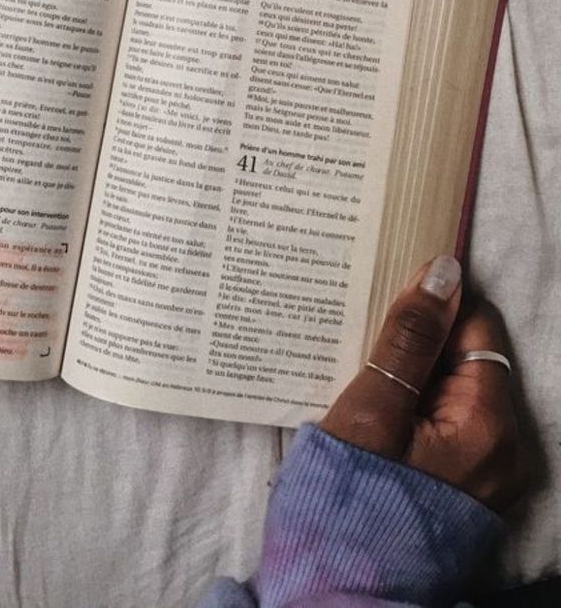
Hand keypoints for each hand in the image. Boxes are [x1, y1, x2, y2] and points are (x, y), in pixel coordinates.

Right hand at [319, 256, 526, 511]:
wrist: (338, 601)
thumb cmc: (347, 506)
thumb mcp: (371, 411)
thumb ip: (408, 339)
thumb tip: (444, 269)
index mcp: (489, 424)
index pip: (476, 326)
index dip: (433, 303)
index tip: (387, 290)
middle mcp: (506, 449)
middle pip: (468, 358)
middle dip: (419, 340)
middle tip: (364, 334)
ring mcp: (488, 475)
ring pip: (454, 390)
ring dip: (412, 373)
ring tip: (363, 372)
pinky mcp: (466, 491)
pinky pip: (447, 424)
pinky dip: (414, 407)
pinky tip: (374, 410)